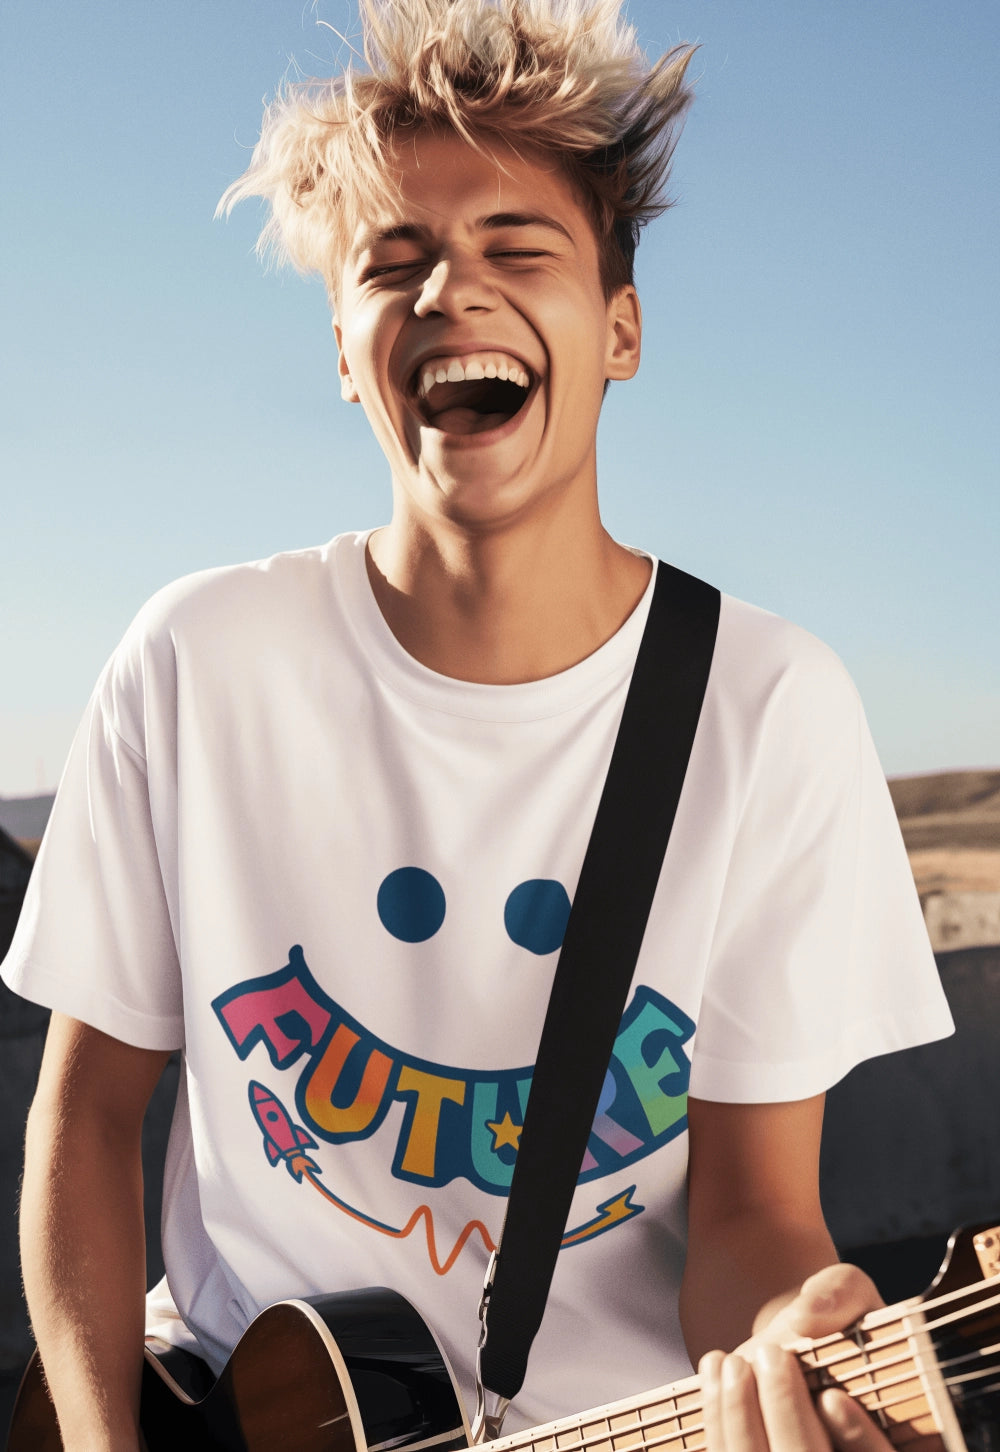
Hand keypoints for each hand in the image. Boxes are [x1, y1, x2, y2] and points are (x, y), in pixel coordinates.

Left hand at [698, 1263, 893, 1449]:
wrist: (792, 1333)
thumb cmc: (831, 1315)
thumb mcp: (849, 1291)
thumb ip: (840, 1295)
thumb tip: (804, 1321)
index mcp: (894, 1435)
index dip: (861, 1441)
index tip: (831, 1399)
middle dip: (787, 1415)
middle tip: (770, 1354)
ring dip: (742, 1419)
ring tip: (734, 1361)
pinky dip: (719, 1420)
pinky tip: (716, 1366)